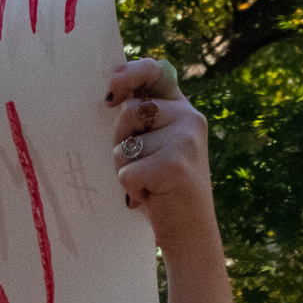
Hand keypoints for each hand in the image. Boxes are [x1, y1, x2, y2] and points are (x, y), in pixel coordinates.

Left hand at [106, 59, 214, 255]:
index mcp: (183, 109)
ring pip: (124, 145)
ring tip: (149, 183)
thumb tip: (112, 96)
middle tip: (142, 164)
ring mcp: (185, 140)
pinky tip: (151, 196)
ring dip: (126, 168)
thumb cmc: (163, 187)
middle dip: (122, 140)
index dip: (131, 72)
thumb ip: (143, 120)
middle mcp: (189, 118)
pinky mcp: (175, 164)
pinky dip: (131, 189)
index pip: (157, 71)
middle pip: (129, 112)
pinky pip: (127, 171)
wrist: (191, 231)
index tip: (112, 91)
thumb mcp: (157, 145)